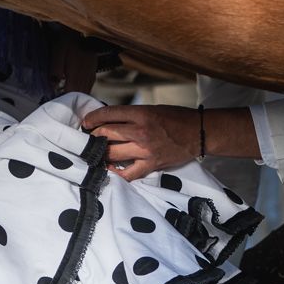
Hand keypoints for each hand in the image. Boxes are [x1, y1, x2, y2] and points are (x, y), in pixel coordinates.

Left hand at [82, 105, 200, 180]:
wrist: (198, 133)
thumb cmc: (176, 118)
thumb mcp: (152, 109)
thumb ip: (131, 115)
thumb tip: (109, 121)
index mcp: (141, 114)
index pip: (108, 114)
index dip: (92, 118)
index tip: (85, 123)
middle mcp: (141, 132)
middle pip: (106, 134)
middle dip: (94, 137)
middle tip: (89, 138)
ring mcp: (145, 150)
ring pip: (112, 153)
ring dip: (101, 153)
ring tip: (96, 153)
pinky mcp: (151, 165)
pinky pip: (127, 174)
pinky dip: (115, 173)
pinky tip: (109, 169)